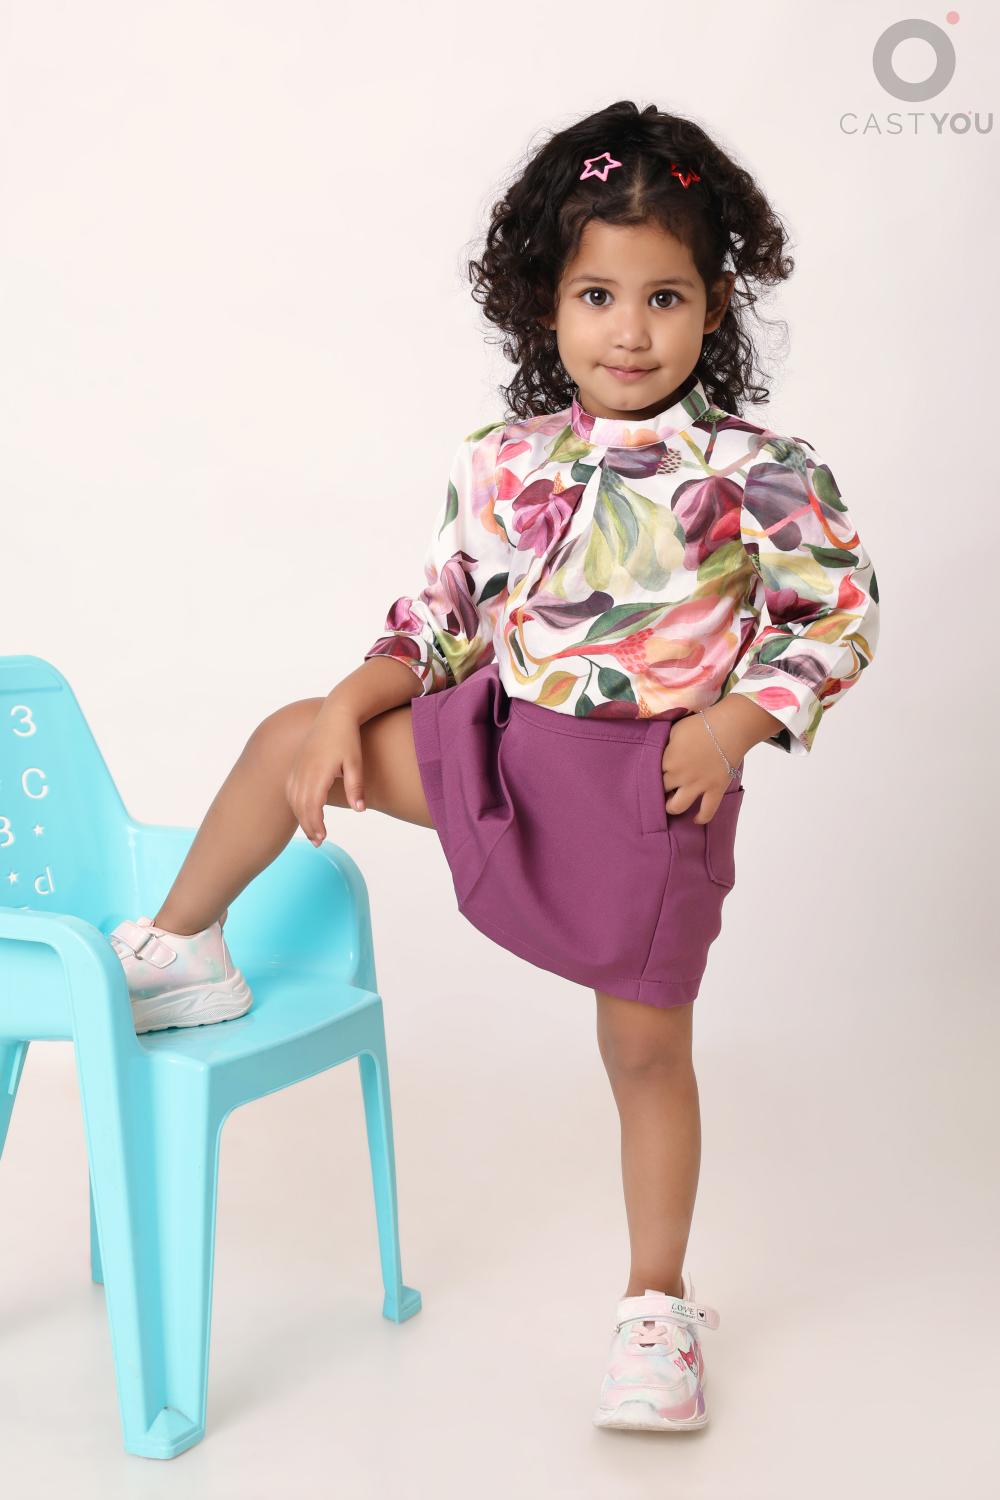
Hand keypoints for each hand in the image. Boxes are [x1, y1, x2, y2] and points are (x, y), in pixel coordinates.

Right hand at [285, 701, 366, 846]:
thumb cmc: (347, 737)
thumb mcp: (356, 762)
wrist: (336, 712)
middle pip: (300, 806)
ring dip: (300, 817)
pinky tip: (302, 811)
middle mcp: (303, 770)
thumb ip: (356, 787)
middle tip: (318, 842)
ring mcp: (297, 766)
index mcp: (318, 772)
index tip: (323, 838)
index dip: (315, 824)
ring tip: (312, 832)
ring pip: (293, 798)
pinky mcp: (297, 763)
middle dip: (308, 826)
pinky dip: (294, 804)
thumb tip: (360, 810)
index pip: (312, 805)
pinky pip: (290, 789)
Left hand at [660, 708, 742, 824]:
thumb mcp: (674, 729)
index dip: (649, 776)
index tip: (650, 776)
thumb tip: (653, 750)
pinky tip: (695, 819)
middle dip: (658, 790)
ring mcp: (698, 784)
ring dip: (671, 807)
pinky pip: (707, 811)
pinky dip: (701, 818)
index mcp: (667, 758)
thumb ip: (663, 743)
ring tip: (672, 804)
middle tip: (661, 788)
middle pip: (660, 790)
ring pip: (677, 807)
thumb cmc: (701, 724)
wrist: (730, 727)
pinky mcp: (715, 790)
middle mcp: (680, 775)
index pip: (650, 774)